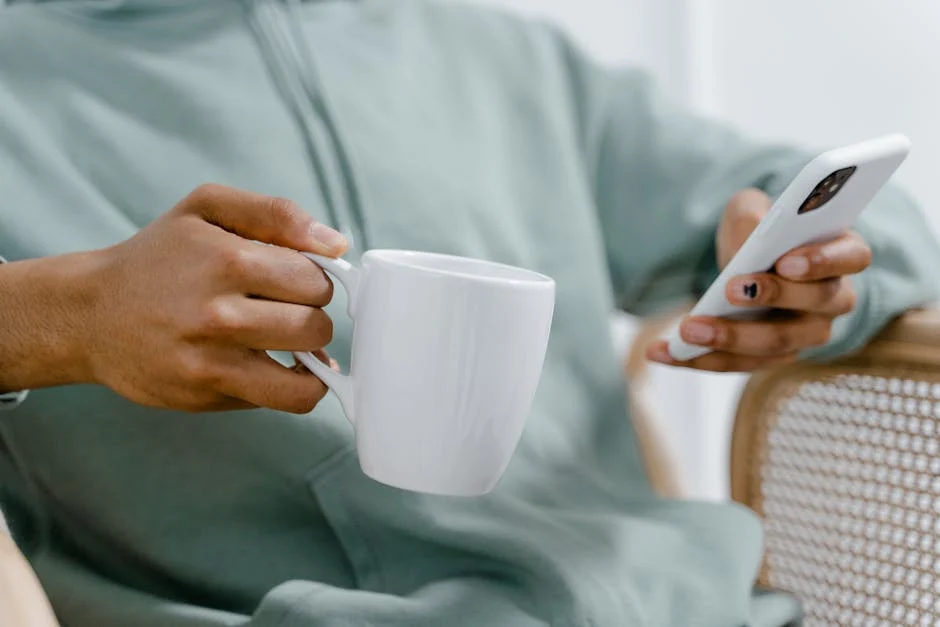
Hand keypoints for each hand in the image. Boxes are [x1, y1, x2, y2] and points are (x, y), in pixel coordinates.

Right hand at [81, 184, 347, 412]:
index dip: (314, 279)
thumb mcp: (207, 208)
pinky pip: (283, 399)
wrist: (91, 313)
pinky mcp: (205, 393)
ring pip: (307, 368)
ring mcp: (211, 359)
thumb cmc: (159, 258)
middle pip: (316, 324)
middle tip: (286, 310)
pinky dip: (297, 388)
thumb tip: (337, 244)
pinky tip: (283, 371)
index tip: (295, 281)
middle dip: (311, 316)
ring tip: (288, 342)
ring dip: (309, 355)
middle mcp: (220, 312)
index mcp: (228, 259)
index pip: (316, 278)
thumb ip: (276, 214)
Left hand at [646, 188, 870, 371]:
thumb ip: (753, 214)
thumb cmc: (758, 231)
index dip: (823, 260)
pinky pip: (738, 364)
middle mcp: (833, 300)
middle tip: (729, 289)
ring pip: (776, 345)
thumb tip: (752, 235)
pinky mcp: (769, 357)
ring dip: (730, 339)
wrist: (743, 262)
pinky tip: (661, 351)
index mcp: (841, 254)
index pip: (851, 257)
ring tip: (688, 329)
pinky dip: (697, 359)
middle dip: (771, 298)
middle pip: (814, 306)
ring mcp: (804, 334)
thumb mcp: (751, 211)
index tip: (786, 259)